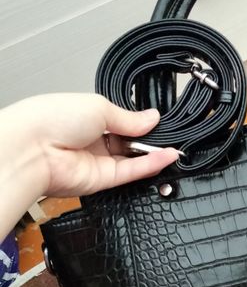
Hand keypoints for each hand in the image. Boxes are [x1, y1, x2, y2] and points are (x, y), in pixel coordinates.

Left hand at [5, 93, 180, 196]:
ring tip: (174, 146)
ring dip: (154, 153)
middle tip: (167, 133)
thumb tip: (152, 118)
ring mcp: (98, 162)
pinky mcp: (103, 180)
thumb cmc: (50, 119)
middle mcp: (92, 142)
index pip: (122, 122)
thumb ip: (129, 118)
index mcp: (87, 119)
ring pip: (133, 159)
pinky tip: (167, 156)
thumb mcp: (99, 106)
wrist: (33, 148)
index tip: (158, 121)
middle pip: (129, 142)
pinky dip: (151, 164)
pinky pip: (132, 172)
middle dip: (148, 138)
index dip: (140, 122)